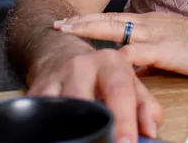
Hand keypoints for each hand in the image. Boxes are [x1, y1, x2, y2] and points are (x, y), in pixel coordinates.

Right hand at [27, 48, 162, 142]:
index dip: (124, 120)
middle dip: (93, 125)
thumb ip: (145, 106)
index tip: (127, 142)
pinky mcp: (36, 90)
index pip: (119, 92)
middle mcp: (81, 66)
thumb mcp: (129, 82)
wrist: (62, 54)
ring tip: (80, 139)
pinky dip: (48, 124)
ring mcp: (56, 77)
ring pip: (59, 105)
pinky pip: (40, 109)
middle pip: (84, 98)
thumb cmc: (102, 74)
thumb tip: (150, 131)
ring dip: (68, 127)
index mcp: (111, 63)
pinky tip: (58, 133)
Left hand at [54, 12, 187, 77]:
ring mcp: (158, 34)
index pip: (116, 17)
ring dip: (89, 29)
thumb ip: (154, 54)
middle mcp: (151, 23)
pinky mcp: (167, 49)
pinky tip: (100, 61)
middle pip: (109, 18)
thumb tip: (135, 66)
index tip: (69, 21)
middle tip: (57, 23)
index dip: (91, 19)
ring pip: (115, 28)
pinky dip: (116, 57)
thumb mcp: (176, 47)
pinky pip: (136, 52)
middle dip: (81, 21)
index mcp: (153, 22)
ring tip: (67, 31)